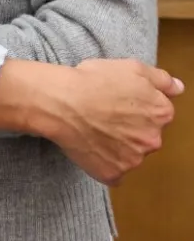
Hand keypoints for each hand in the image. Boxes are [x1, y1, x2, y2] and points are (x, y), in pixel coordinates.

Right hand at [0, 58, 182, 184]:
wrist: (62, 103)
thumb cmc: (92, 81)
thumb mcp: (131, 67)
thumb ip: (161, 79)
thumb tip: (178, 89)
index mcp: (161, 113)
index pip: (158, 114)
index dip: (137, 107)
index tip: (119, 102)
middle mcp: (153, 139)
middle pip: (146, 136)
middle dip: (130, 129)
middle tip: (105, 115)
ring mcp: (133, 159)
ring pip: (130, 155)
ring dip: (118, 147)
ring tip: (94, 129)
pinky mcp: (113, 173)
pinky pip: (113, 172)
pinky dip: (104, 163)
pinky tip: (91, 147)